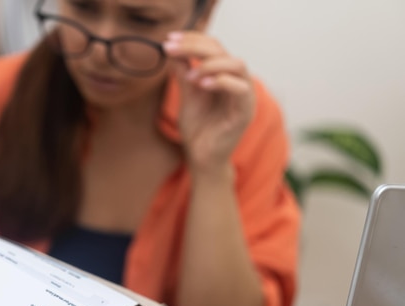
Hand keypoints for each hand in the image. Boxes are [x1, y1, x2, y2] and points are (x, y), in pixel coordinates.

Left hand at [163, 31, 255, 173]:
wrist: (202, 158)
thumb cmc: (198, 129)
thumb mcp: (188, 96)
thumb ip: (184, 74)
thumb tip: (172, 50)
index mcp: (225, 76)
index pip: (213, 47)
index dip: (192, 40)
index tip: (169, 40)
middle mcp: (237, 82)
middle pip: (223, 50)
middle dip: (196, 46)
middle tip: (172, 49)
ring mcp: (244, 96)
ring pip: (237, 64)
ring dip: (211, 64)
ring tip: (190, 75)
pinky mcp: (245, 112)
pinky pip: (242, 89)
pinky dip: (222, 81)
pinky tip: (202, 85)